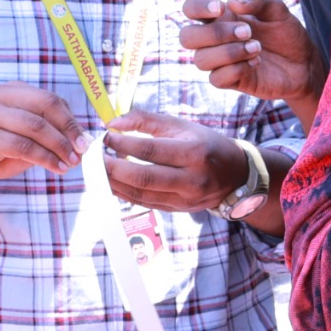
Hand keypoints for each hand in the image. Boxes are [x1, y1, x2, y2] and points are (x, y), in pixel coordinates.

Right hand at [0, 85, 85, 196]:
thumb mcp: (19, 137)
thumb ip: (44, 133)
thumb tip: (80, 140)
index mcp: (8, 91)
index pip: (49, 99)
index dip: (71, 119)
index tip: (85, 139)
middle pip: (46, 106)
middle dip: (69, 130)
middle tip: (82, 150)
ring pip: (36, 127)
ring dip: (59, 147)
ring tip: (70, 163)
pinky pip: (23, 146)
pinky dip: (45, 158)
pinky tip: (55, 167)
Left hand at [102, 108, 257, 213]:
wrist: (236, 177)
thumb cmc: (207, 145)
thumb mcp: (183, 126)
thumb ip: (147, 121)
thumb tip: (113, 124)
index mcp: (194, 153)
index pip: (150, 149)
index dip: (123, 143)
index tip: (105, 137)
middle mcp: (191, 179)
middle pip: (142, 177)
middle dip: (111, 168)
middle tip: (95, 157)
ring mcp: (184, 199)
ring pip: (140, 194)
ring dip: (113, 182)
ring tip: (98, 169)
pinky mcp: (177, 210)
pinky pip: (143, 203)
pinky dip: (123, 193)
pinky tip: (111, 182)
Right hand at [183, 0, 325, 124]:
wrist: (304, 63)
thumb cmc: (285, 34)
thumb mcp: (277, 10)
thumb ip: (256, 0)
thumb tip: (233, 2)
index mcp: (221, 17)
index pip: (190, 8)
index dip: (197, 7)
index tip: (221, 8)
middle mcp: (215, 39)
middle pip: (186, 37)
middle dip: (215, 33)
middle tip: (247, 31)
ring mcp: (221, 62)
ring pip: (200, 60)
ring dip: (229, 52)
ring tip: (257, 47)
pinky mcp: (231, 81)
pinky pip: (216, 78)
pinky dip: (236, 69)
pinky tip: (256, 63)